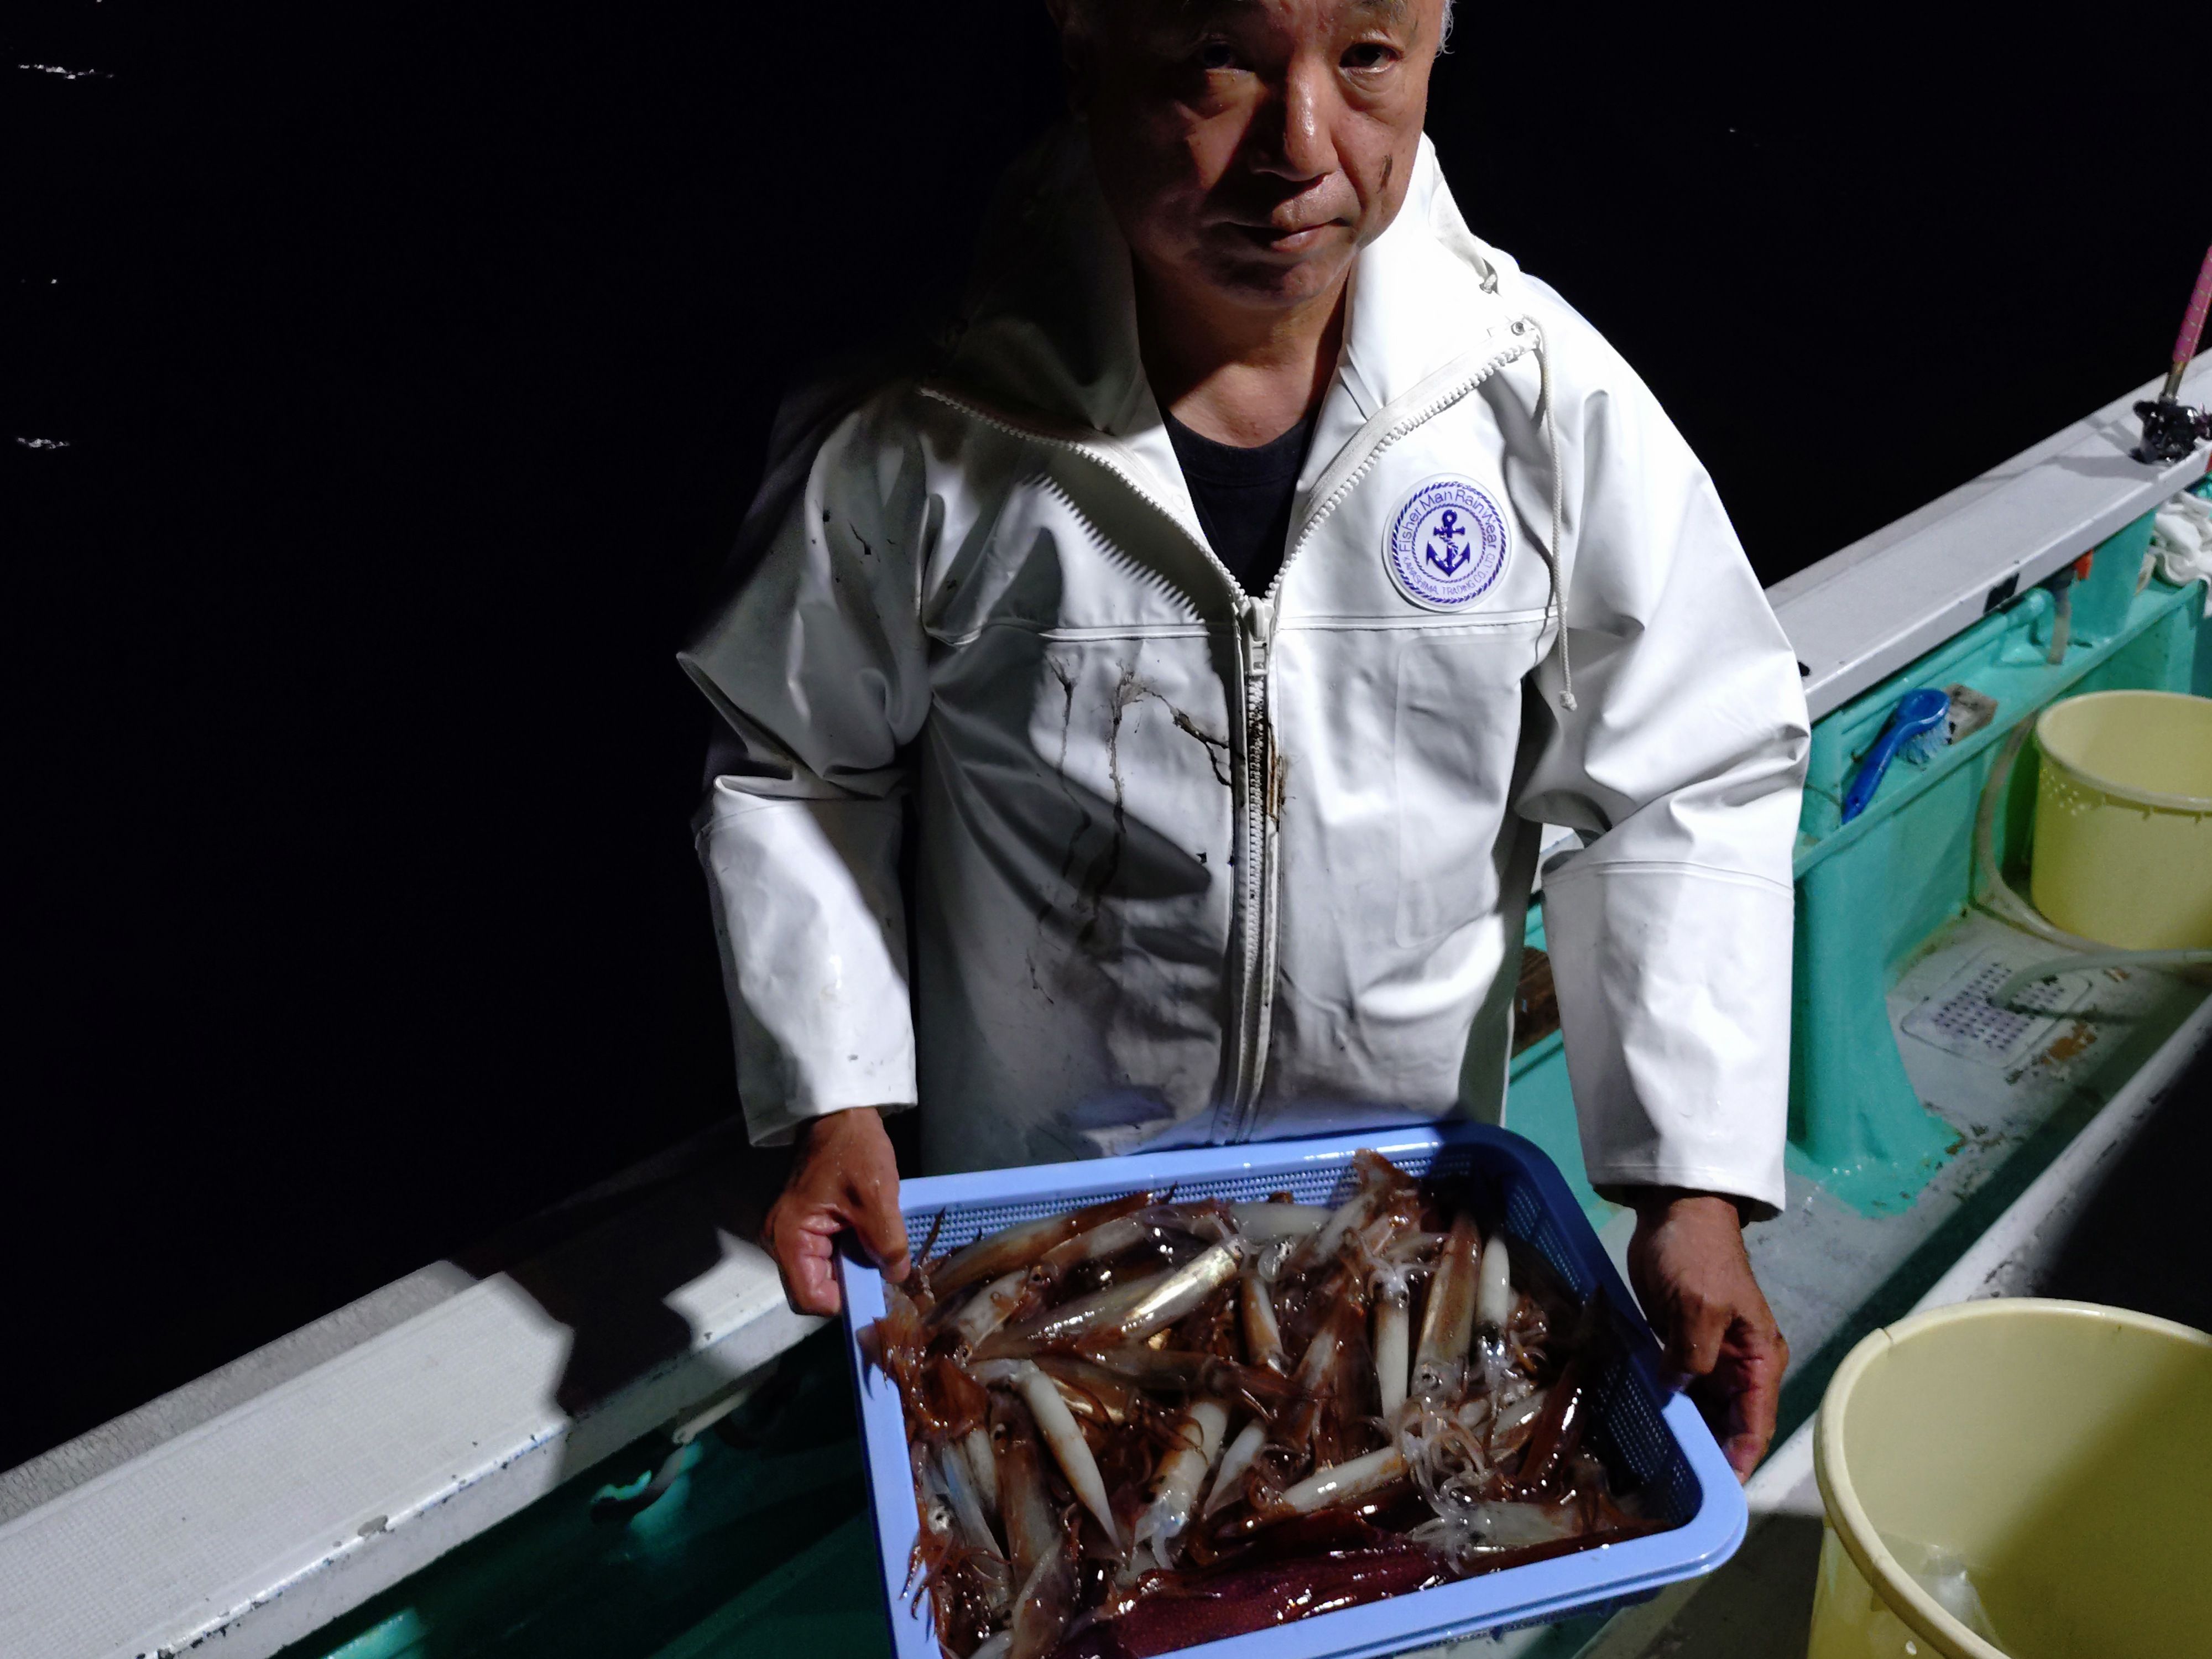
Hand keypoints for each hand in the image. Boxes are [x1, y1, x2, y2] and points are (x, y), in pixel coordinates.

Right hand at [761, 1107, 910, 1316]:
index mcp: (790, 1237)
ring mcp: (789, 1234)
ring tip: (878, 1253)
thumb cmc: (854, 1150)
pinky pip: (823, 1256)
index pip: (810, 1299)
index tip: (876, 1288)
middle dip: (850, 1286)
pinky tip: (867, 1240)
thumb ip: (887, 1243)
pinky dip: (847, 1255)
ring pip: (821, 1274)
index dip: (845, 1302)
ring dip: (850, 1269)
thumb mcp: (878, 1197)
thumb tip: (896, 1276)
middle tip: (883, 1272)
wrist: (839, 1116)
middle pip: (814, 1289)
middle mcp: (780, 1242)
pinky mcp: (802, 1226)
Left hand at [1624, 1189, 1786, 1480]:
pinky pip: (1682, 1389)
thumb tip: (1677, 1391)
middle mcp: (1742, 1366)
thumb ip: (1693, 1356)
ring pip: (1707, 1411)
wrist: (1675, 1212)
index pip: (1757, 1422)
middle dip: (1714, 1454)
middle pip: (1733, 1424)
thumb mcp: (1699, 1306)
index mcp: (1759, 1359)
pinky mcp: (1683, 1347)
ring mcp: (1712, 1358)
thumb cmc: (1696, 1256)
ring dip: (1691, 1434)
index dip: (1742, 1457)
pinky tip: (1652, 1428)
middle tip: (1682, 1487)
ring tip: (1664, 1467)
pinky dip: (1673, 1408)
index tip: (1722, 1489)